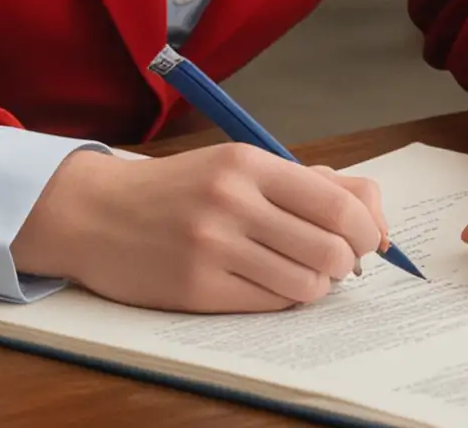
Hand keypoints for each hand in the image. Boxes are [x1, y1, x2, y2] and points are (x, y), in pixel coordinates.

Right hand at [11, 143, 389, 312]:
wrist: (97, 212)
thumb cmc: (177, 189)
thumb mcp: (237, 166)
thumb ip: (304, 182)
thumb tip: (371, 209)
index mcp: (248, 164)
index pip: (337, 203)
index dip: (365, 230)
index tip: (365, 239)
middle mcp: (233, 201)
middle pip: (331, 248)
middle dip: (346, 262)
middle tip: (335, 261)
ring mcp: (214, 247)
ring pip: (306, 284)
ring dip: (315, 285)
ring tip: (299, 273)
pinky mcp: (197, 289)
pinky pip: (270, 304)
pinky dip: (282, 299)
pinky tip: (268, 283)